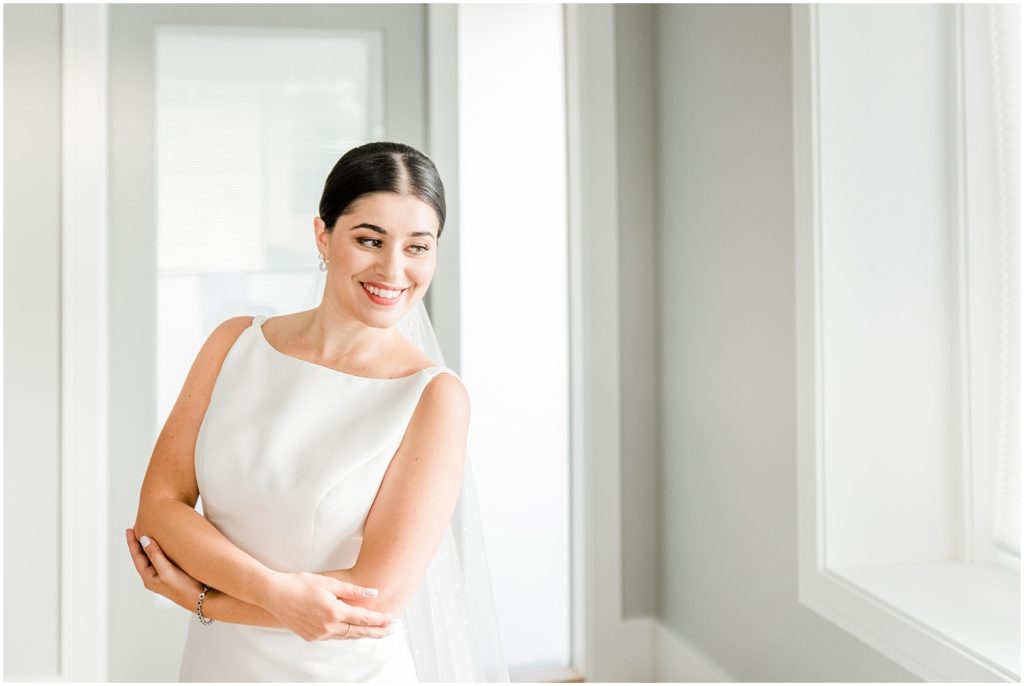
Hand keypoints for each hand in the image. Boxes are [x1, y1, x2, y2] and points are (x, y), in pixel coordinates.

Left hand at [126, 527, 203, 610]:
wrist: (202, 599)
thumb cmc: (184, 588)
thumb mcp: (167, 571)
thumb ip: (155, 555)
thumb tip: (144, 539)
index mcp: (149, 578)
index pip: (137, 556)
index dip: (132, 542)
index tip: (129, 529)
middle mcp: (154, 577)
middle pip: (142, 556)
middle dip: (140, 542)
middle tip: (138, 527)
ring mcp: (163, 576)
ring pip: (152, 557)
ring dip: (150, 545)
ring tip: (149, 533)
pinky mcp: (173, 574)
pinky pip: (162, 559)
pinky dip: (160, 549)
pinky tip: (165, 545)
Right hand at [260, 570, 397, 641]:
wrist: (274, 594)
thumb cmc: (300, 584)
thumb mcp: (330, 583)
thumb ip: (353, 591)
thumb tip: (374, 593)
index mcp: (334, 612)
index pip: (364, 618)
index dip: (381, 619)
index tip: (393, 619)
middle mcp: (328, 627)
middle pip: (359, 631)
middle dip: (377, 631)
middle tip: (391, 629)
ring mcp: (318, 634)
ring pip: (346, 636)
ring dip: (362, 634)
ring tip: (376, 631)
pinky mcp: (310, 637)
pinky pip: (334, 637)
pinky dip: (345, 634)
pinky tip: (352, 630)